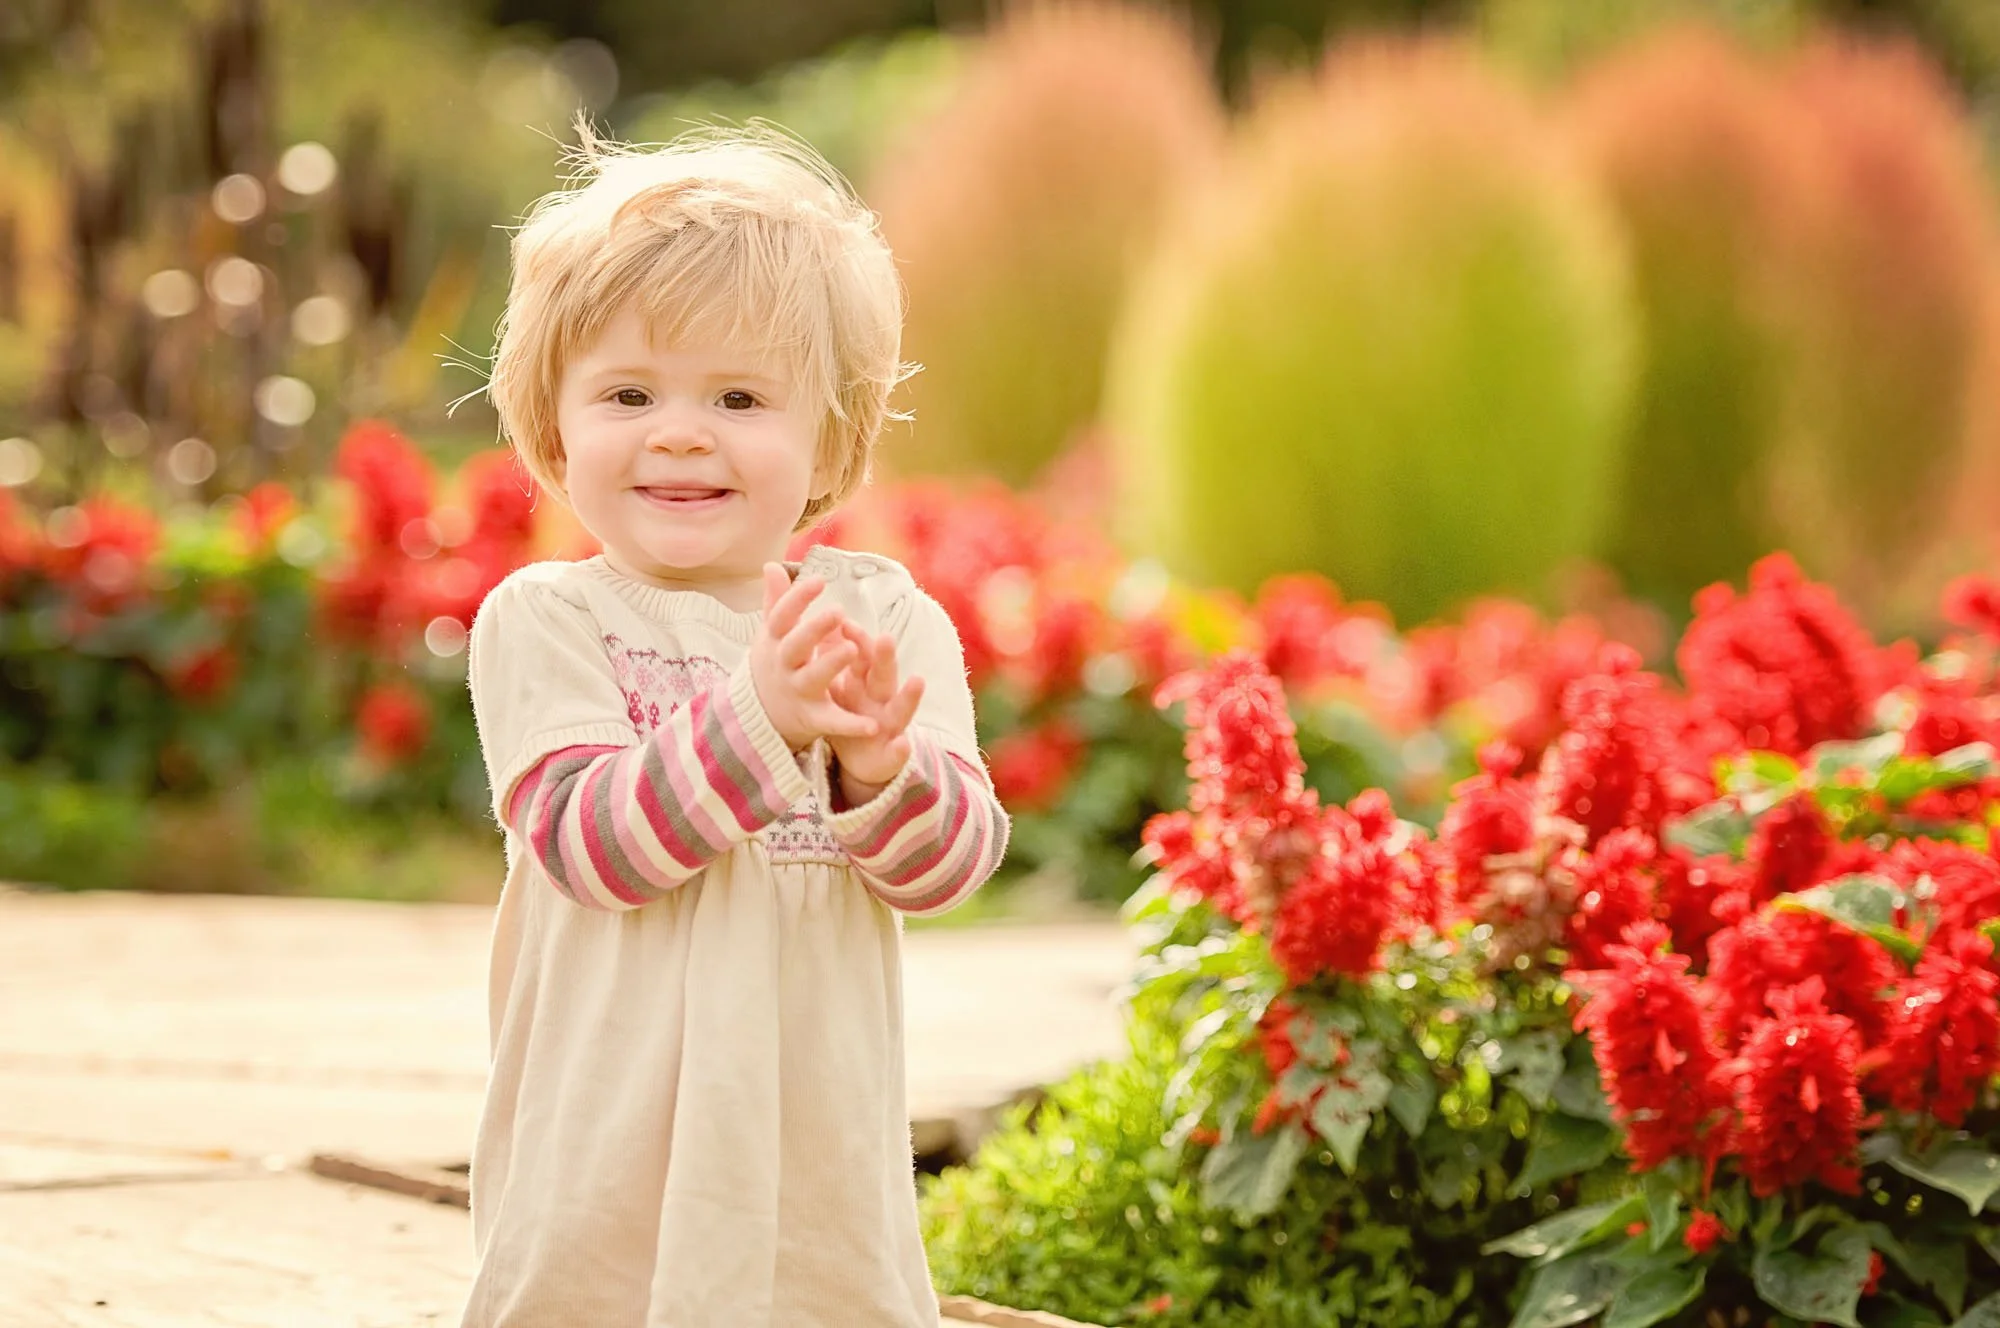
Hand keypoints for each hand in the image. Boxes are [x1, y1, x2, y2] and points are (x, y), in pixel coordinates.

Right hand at [750, 564, 876, 751]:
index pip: (782, 617)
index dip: (797, 599)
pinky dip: (850, 725)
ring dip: (830, 664)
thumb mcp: (772, 635)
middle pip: (795, 646)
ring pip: (813, 678)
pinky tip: (873, 725)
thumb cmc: (775, 665)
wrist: (759, 717)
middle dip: (813, 629)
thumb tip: (770, 565)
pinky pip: (832, 721)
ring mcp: (797, 691)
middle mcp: (784, 665)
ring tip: (852, 649)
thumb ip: (776, 602)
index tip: (820, 581)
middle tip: (838, 611)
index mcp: (775, 642)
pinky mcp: (812, 718)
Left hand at [826, 621, 924, 805]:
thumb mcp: (842, 683)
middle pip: (884, 674)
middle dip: (885, 657)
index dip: (856, 640)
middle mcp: (881, 699)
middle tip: (885, 637)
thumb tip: (826, 623)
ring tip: (918, 681)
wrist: (862, 760)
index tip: (846, 622)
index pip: (863, 655)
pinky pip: (897, 753)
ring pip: (901, 708)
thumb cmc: (852, 713)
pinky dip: (900, 749)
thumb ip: (838, 656)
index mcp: (864, 681)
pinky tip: (903, 744)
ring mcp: (890, 726)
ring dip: (910, 696)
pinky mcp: (892, 755)